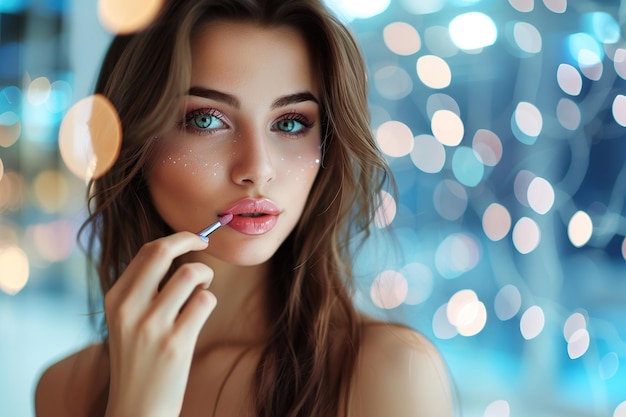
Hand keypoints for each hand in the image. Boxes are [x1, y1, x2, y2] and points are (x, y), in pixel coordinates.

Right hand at [103, 232, 215, 416]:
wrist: (137, 409)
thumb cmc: (139, 359)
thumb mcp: (127, 320)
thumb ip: (143, 288)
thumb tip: (177, 250)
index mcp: (116, 299)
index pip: (147, 250)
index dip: (176, 239)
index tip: (194, 239)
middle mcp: (129, 308)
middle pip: (163, 251)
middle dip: (191, 239)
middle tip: (205, 243)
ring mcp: (152, 326)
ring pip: (191, 274)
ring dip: (205, 276)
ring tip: (201, 290)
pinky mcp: (176, 343)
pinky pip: (205, 300)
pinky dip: (208, 301)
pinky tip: (199, 315)